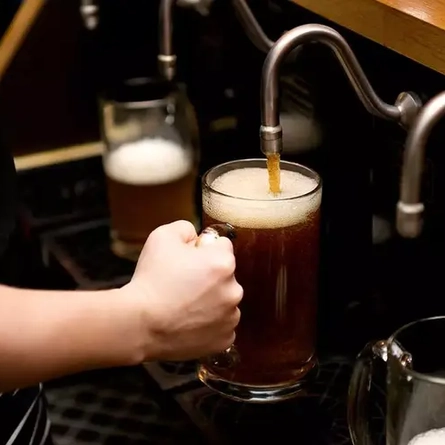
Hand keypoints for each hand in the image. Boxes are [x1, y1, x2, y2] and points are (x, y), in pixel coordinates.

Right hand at [124, 220, 242, 361]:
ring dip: (210, 301)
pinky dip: (208, 324)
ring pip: (224, 301)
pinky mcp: (224, 339)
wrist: (139, 324)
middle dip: (208, 276)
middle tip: (181, 284)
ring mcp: (230, 317)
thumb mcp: (162, 236)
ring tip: (182, 306)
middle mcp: (234, 290)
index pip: (222, 246)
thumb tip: (196, 237)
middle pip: (225, 275)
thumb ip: (185, 228)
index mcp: (224, 262)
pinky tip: (187, 322)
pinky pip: (220, 325)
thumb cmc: (151, 279)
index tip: (187, 261)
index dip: (202, 250)